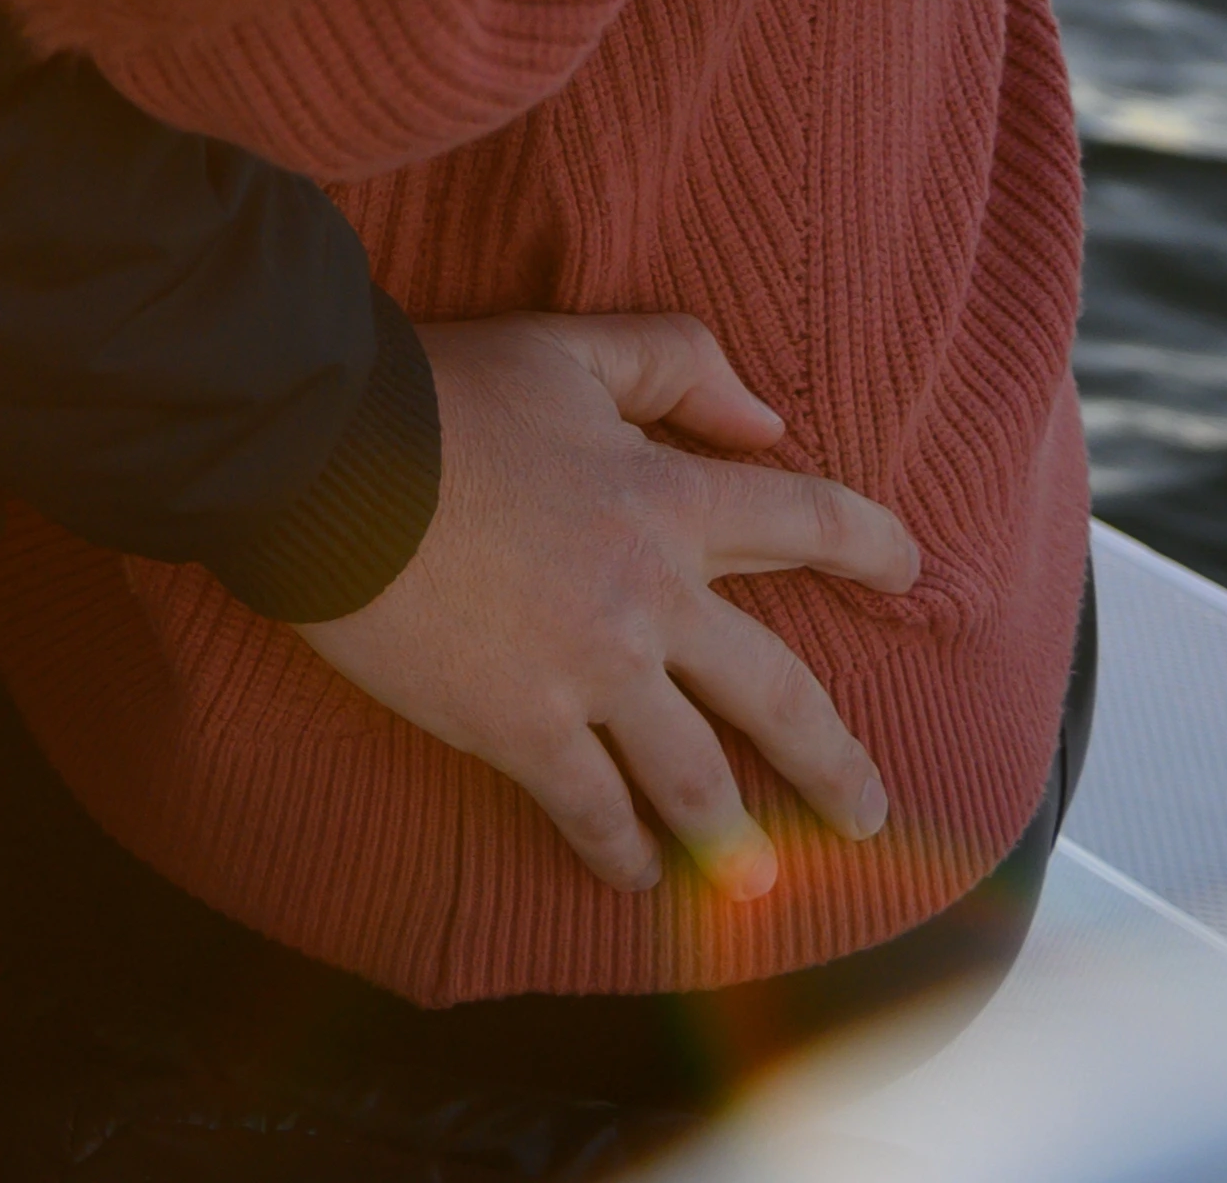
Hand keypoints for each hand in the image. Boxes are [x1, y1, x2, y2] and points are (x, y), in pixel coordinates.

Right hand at [297, 313, 926, 900]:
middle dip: (833, 760)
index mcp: (670, 498)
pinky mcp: (518, 724)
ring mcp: (590, 671)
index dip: (871, 545)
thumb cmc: (434, 393)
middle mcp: (652, 596)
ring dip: (734, 835)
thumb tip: (764, 418)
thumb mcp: (564, 345)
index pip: (808, 521)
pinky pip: (589, 807)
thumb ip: (675, 360)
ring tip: (757, 879)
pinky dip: (617, 850)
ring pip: (694, 776)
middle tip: (864, 809)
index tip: (908, 573)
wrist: (318, 454)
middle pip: (778, 693)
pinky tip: (631, 873)